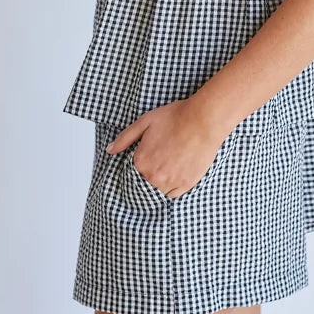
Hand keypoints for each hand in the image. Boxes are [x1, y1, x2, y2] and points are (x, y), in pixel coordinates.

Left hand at [105, 98, 223, 198]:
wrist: (203, 120)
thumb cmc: (175, 117)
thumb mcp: (145, 121)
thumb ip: (124, 138)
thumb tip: (109, 150)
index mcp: (141, 161)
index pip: (133, 172)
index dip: (141, 163)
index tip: (149, 156)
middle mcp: (153, 176)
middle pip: (145, 183)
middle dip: (150, 174)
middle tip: (161, 160)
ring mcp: (170, 182)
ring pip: (158, 191)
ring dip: (160, 183)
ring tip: (169, 166)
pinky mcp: (186, 185)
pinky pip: (173, 195)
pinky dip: (171, 189)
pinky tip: (175, 175)